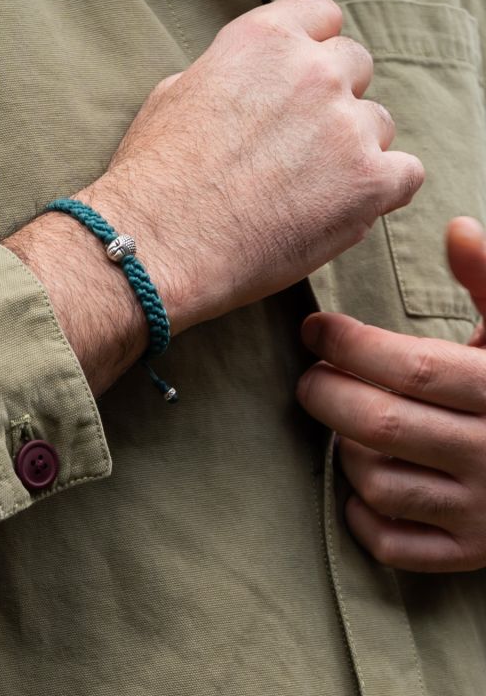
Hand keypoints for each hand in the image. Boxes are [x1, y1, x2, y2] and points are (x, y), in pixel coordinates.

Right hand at [80, 0, 423, 332]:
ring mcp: (346, 126)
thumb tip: (242, 88)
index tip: (301, 82)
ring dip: (352, 151)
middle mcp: (313, 70)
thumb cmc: (152, 179)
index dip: (313, 51)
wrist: (157, 243)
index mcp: (263, 39)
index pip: (322, 17)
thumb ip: (224, 77)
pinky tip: (341, 208)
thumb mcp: (171, 98)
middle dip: (330, 101)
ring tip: (306, 191)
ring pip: (378, 125)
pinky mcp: (368, 182)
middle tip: (296, 147)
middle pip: (354, 68)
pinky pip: (405, 174)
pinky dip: (380, 190)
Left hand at [297, 217, 485, 571]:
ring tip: (348, 423)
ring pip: (376, 480)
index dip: (348, 344)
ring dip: (344, 450)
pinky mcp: (471, 553)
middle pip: (378, 423)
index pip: (410, 367)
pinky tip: (364, 481)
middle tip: (312, 376)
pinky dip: (362, 514)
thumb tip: (456, 226)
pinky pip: (392, 544)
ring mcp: (484, 512)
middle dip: (326, 393)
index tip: (314, 328)